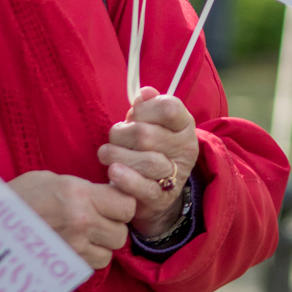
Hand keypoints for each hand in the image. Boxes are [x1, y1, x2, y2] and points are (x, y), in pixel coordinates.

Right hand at [7, 170, 135, 269]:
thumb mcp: (50, 180)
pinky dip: (87, 258)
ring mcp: (74, 246)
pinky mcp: (66, 264)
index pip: (126, 205)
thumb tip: (105, 194)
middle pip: (121, 233)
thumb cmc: (18, 196)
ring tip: (83, 235)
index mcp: (79, 194)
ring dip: (101, 246)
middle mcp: (81, 221)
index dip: (122, 204)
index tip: (111, 202)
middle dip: (113, 227)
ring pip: (109, 253)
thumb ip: (82, 188)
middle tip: (97, 220)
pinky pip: (92, 265)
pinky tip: (73, 247)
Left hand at [99, 87, 198, 238]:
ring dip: (118, 155)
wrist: (156, 190)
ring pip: (147, 162)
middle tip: (114, 138)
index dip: (143, 109)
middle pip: (148, 135)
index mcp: (184, 126)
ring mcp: (176, 175)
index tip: (131, 116)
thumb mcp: (151, 123)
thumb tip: (144, 93)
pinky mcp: (162, 198)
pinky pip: (145, 188)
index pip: (169, 108)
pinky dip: (126, 179)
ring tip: (106, 154)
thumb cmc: (149, 148)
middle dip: (122, 134)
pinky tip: (113, 171)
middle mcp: (185, 149)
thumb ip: (147, 106)